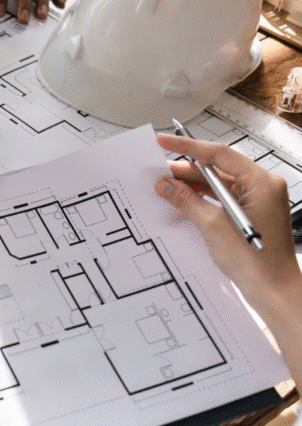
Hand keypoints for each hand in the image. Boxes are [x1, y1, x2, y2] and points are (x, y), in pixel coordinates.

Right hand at [154, 134, 297, 302]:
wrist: (273, 291)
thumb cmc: (258, 263)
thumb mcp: (212, 226)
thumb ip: (186, 199)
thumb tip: (166, 184)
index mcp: (262, 183)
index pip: (220, 154)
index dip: (188, 146)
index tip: (165, 141)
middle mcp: (262, 188)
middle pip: (219, 167)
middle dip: (187, 168)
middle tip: (159, 168)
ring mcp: (257, 201)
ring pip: (218, 183)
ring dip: (192, 183)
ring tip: (166, 184)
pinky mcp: (249, 214)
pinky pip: (221, 197)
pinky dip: (201, 197)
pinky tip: (182, 198)